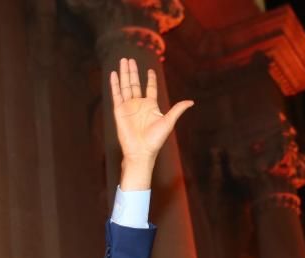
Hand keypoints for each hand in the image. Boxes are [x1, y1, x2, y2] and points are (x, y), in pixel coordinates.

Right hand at [111, 58, 192, 189]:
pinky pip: (116, 94)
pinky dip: (115, 84)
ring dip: (124, 73)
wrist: (140, 151)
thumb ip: (178, 109)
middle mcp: (139, 104)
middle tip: (130, 59)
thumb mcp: (168, 122)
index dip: (150, 79)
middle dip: (133, 71)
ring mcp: (128, 106)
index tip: (150, 70)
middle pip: (135, 83)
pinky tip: (114, 73)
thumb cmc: (155, 139)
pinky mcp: (119, 110)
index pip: (150, 88)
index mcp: (151, 106)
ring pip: (125, 86)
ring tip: (123, 60)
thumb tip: (191, 102)